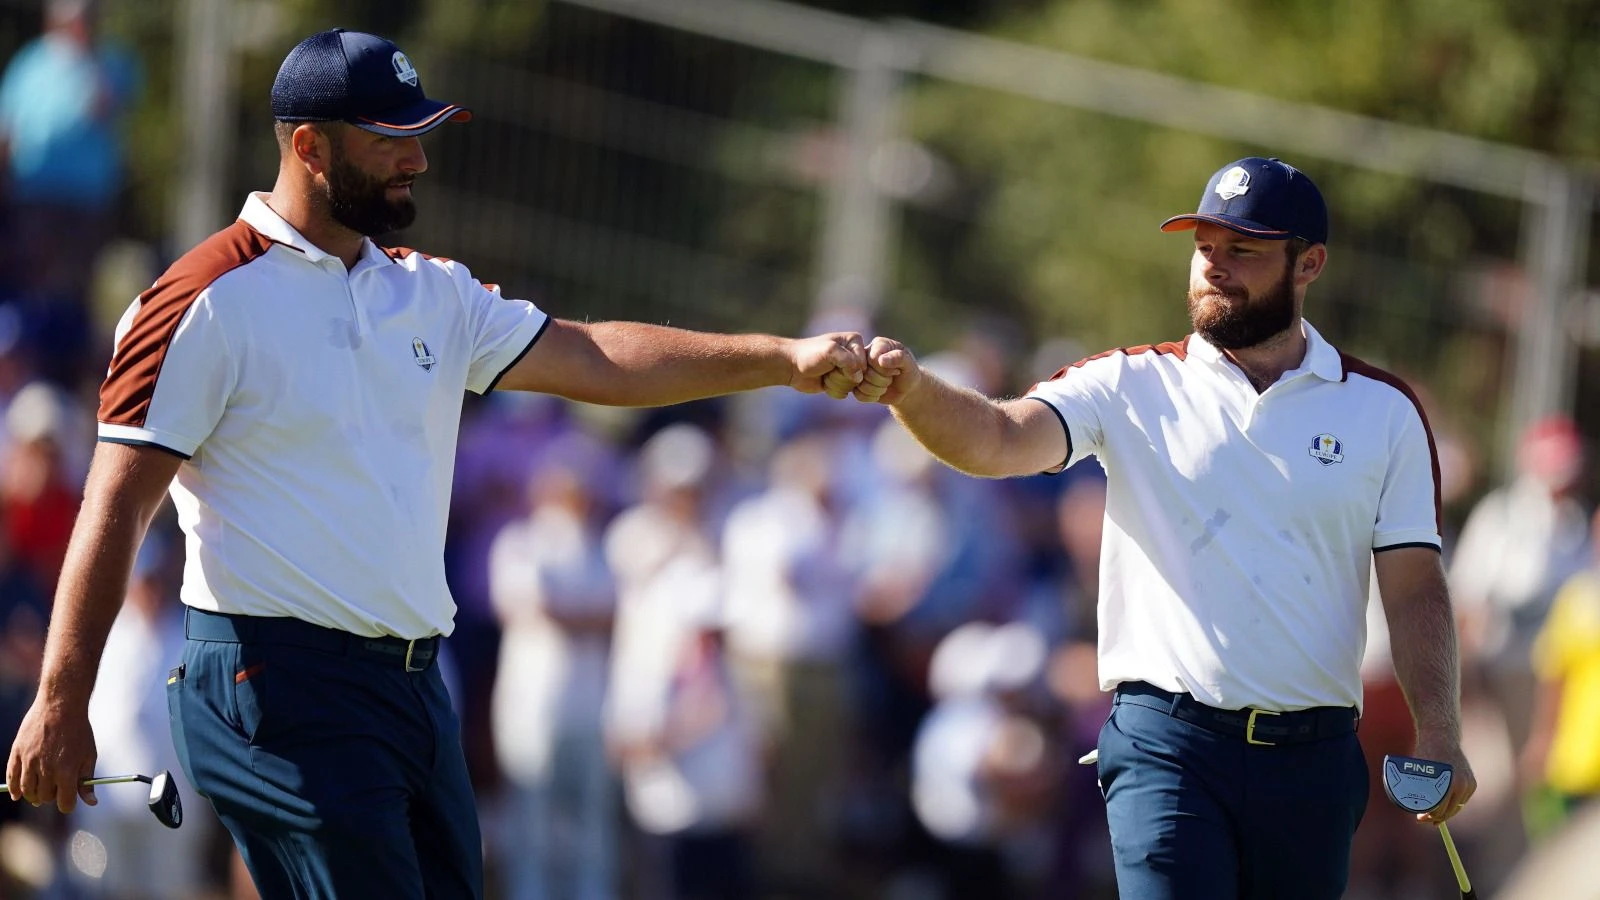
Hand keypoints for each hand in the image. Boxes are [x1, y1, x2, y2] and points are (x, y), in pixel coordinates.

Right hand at [6, 694, 98, 813]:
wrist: (61, 706)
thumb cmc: (79, 732)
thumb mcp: (89, 756)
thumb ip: (87, 782)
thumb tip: (92, 803)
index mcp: (67, 772)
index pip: (64, 803)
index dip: (67, 805)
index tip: (68, 801)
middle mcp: (46, 769)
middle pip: (45, 798)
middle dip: (51, 797)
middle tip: (55, 790)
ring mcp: (29, 761)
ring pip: (27, 791)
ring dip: (34, 795)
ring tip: (39, 792)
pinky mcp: (17, 753)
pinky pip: (11, 778)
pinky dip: (13, 789)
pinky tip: (17, 794)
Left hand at [789, 332, 864, 394]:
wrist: (791, 366)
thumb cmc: (809, 354)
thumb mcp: (829, 351)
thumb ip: (848, 361)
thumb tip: (859, 377)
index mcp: (854, 341)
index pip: (863, 363)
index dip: (848, 367)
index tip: (832, 361)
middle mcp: (854, 354)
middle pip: (859, 377)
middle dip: (840, 376)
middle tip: (827, 368)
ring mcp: (848, 369)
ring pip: (851, 386)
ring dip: (835, 383)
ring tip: (824, 373)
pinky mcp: (841, 382)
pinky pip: (844, 393)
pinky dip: (832, 390)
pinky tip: (824, 381)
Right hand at [853, 336, 920, 404]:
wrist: (907, 388)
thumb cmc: (908, 372)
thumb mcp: (909, 364)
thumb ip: (898, 358)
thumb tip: (881, 360)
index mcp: (878, 344)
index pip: (872, 358)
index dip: (884, 369)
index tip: (896, 370)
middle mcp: (865, 355)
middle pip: (866, 372)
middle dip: (882, 380)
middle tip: (891, 378)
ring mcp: (859, 370)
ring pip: (861, 384)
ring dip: (877, 390)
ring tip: (886, 385)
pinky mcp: (857, 384)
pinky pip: (858, 394)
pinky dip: (871, 397)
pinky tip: (879, 393)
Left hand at [1411, 732, 1475, 823]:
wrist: (1441, 737)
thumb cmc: (1426, 753)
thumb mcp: (1418, 770)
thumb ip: (1417, 788)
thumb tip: (1415, 806)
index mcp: (1448, 783)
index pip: (1440, 809)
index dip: (1429, 815)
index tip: (1420, 818)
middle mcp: (1462, 784)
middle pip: (1450, 810)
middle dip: (1436, 816)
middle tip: (1424, 819)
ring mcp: (1469, 784)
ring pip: (1457, 806)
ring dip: (1446, 811)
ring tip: (1433, 814)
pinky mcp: (1472, 783)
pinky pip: (1462, 799)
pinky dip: (1453, 804)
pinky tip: (1444, 806)